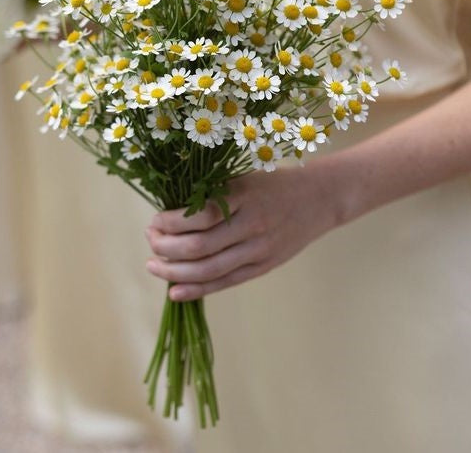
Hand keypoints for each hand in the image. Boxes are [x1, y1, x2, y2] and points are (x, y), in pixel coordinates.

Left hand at [146, 164, 337, 300]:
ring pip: (208, 270)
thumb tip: (170, 215)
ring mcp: (259, 250)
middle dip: (166, 247)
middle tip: (151, 240)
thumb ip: (213, 195)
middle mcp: (251, 225)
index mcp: (244, 195)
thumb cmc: (275, 183)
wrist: (319, 198)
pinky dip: (197, 290)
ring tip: (154, 266)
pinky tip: (174, 291)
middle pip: (199, 247)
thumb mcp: (244, 179)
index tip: (155, 219)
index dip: (171, 222)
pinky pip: (225, 283)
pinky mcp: (263, 267)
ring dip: (174, 271)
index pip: (199, 215)